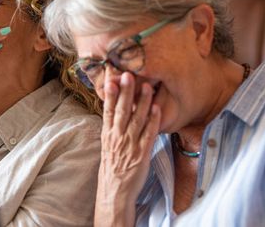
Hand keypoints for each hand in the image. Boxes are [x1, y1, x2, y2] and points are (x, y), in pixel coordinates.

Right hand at [94, 72, 160, 226]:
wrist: (115, 190)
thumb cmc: (112, 165)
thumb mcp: (107, 143)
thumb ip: (111, 125)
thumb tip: (114, 107)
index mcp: (108, 133)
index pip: (108, 109)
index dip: (111, 92)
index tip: (111, 76)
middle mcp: (118, 136)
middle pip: (122, 110)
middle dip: (126, 91)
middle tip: (128, 74)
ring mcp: (130, 144)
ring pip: (136, 119)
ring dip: (142, 102)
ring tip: (147, 86)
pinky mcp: (142, 153)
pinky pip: (148, 134)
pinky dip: (153, 121)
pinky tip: (156, 108)